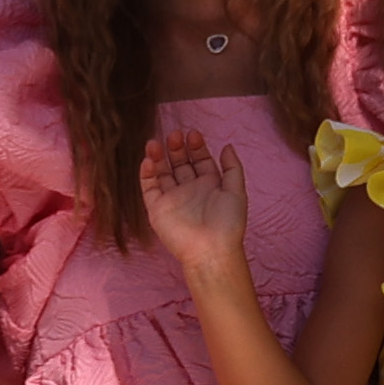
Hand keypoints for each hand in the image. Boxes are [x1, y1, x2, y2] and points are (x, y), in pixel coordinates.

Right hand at [139, 127, 248, 272]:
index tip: (192, 134)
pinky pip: (149, 188)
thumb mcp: (236, 191)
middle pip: (180, 163)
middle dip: (176, 148)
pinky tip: (148, 160)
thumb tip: (228, 146)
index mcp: (210, 185)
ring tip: (155, 142)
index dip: (196, 146)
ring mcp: (172, 199)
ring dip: (158, 156)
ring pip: (162, 172)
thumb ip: (232, 167)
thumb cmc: (227, 223)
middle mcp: (190, 190)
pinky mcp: (157, 209)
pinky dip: (146, 173)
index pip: (200, 160)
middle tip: (174, 135)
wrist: (210, 250)